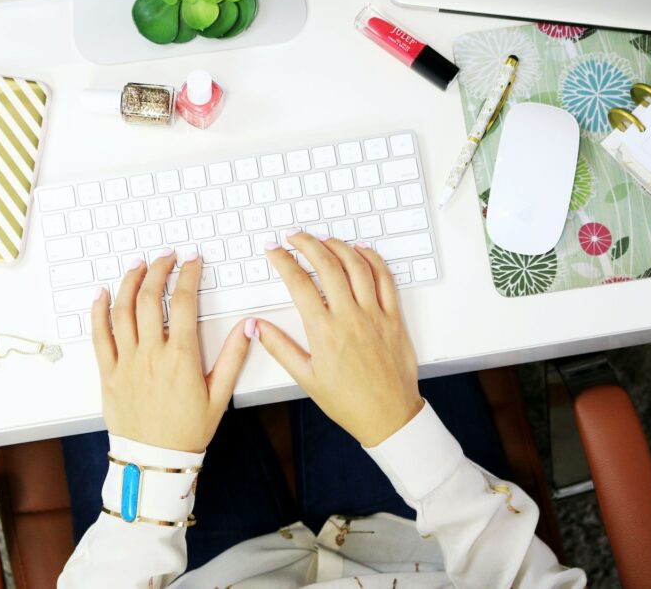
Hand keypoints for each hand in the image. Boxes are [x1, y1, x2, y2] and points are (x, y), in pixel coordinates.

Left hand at [89, 250, 253, 453]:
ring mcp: (126, 362)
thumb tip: (249, 326)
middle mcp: (151, 354)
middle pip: (149, 298)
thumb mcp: (220, 395)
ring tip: (138, 266)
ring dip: (129, 282)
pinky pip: (99, 335)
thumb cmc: (187, 431)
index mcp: (181, 357)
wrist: (154, 461)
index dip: (188, 275)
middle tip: (166, 258)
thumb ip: (234, 357)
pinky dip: (98, 311)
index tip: (193, 261)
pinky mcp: (108, 373)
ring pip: (122, 310)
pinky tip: (102, 294)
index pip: (183, 302)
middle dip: (158, 270)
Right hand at [256, 231, 423, 446]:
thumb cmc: (348, 402)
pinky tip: (361, 250)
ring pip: (357, 266)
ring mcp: (374, 315)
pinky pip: (385, 279)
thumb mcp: (306, 378)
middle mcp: (350, 318)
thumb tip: (257, 326)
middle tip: (295, 235)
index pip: (298, 283)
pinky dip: (373, 259)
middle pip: (327, 265)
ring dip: (338, 245)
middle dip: (307, 243)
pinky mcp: (393, 318)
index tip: (274, 250)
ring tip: (323, 238)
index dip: (283, 261)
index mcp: (324, 332)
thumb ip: (280, 347)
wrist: (388, 416)